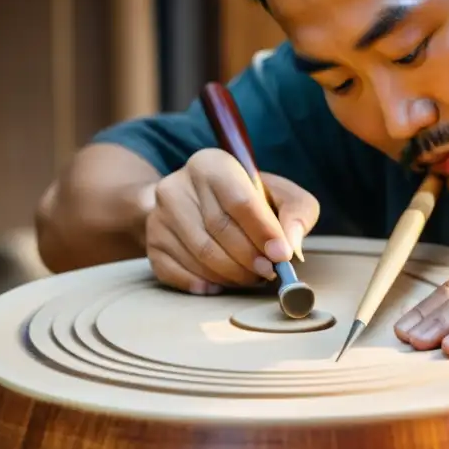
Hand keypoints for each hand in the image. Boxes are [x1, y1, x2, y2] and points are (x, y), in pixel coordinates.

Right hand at [145, 148, 318, 293]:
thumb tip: (291, 246)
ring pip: (200, 255)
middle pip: (219, 230)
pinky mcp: (151, 242)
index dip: (263, 231)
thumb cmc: (249, 200)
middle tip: (269, 272)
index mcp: (212, 164)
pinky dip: (204, 284)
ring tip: (251, 277)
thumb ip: (297, 213)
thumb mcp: (280, 195)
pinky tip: (220, 284)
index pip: (239, 201)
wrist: (195, 203)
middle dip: (250, 258)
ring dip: (232, 274)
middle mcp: (178, 185)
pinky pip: (177, 272)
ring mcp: (159, 215)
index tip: (281, 256)